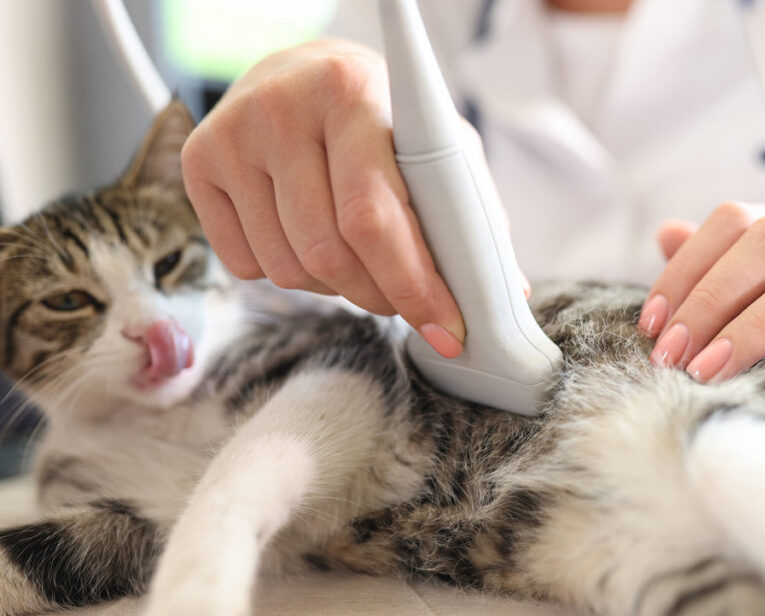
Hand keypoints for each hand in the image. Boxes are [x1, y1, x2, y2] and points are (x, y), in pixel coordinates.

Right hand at [181, 40, 465, 356]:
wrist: (302, 74)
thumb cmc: (382, 118)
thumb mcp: (436, 144)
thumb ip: (467, 212)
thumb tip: (502, 294)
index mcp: (353, 94)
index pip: (372, 215)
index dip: (412, 284)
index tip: (447, 328)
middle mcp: (282, 109)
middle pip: (328, 253)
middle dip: (380, 297)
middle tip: (406, 303)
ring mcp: (232, 136)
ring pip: (289, 268)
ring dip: (336, 288)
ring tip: (357, 258)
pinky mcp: (198, 163)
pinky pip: (247, 266)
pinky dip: (290, 275)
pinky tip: (308, 240)